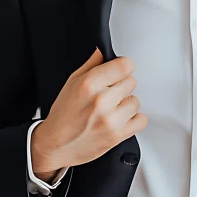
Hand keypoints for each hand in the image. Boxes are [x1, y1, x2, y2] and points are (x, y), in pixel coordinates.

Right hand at [32, 46, 148, 173]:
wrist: (55, 145)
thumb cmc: (62, 115)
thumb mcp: (71, 83)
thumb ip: (91, 65)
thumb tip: (103, 51)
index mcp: (89, 84)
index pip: (124, 65)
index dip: (124, 66)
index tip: (120, 70)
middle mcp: (101, 101)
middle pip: (131, 81)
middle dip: (122, 85)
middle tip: (110, 93)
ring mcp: (110, 119)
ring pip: (136, 101)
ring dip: (126, 104)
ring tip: (112, 109)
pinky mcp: (117, 136)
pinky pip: (141, 120)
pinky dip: (134, 120)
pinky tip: (120, 119)